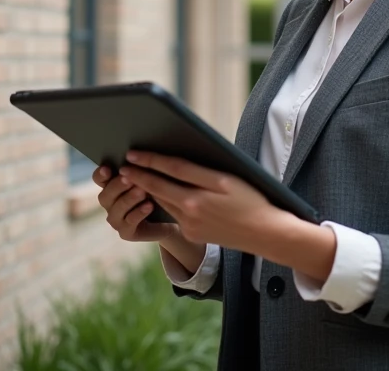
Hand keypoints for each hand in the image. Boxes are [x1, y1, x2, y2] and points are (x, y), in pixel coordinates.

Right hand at [93, 164, 181, 243]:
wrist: (172, 219)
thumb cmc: (160, 193)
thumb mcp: (152, 178)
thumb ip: (142, 169)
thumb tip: (142, 154)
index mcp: (112, 186)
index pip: (99, 179)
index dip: (101, 174)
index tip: (107, 168)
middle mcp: (110, 203)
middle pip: (105, 195)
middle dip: (117, 186)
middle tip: (129, 178)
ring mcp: (117, 219)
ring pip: (117, 209)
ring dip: (129, 198)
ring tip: (142, 191)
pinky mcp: (127, 233)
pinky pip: (130, 222)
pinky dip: (139, 213)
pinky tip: (149, 206)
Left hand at [119, 152, 290, 254]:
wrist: (264, 233)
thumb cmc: (251, 200)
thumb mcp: (229, 180)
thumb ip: (199, 172)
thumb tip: (174, 164)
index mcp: (201, 193)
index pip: (170, 170)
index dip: (150, 160)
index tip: (132, 153)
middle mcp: (191, 211)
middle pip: (159, 188)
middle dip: (140, 177)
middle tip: (123, 167)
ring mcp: (190, 226)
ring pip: (165, 202)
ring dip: (151, 190)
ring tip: (137, 177)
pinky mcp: (192, 235)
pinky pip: (175, 215)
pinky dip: (168, 203)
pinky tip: (162, 194)